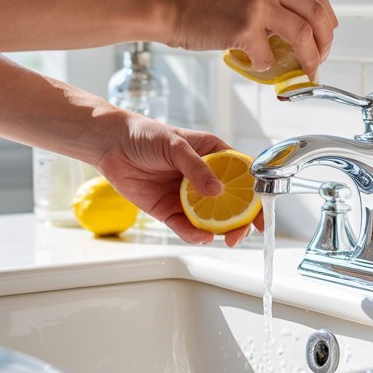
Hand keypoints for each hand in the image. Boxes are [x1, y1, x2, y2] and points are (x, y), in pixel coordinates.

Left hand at [93, 111, 262, 246]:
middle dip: (240, 221)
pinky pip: (185, 226)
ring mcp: (187, 196)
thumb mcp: (175, 145)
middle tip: (240, 233)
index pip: (242, 175)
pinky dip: (194, 234)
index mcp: (213, 155)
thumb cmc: (144, 134)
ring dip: (220, 231)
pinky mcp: (168, 210)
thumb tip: (216, 191)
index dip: (256, 194)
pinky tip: (201, 236)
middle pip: (231, 203)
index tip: (263, 212)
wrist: (110, 145)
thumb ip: (196, 168)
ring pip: (211, 219)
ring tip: (222, 238)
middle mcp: (203, 178)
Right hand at [158, 0, 338, 81]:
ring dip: (310, 60)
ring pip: (304, 36)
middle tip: (320, 60)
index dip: (327, 19)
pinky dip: (266, 66)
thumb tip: (290, 25)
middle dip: (325, 44)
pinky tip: (255, 64)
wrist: (164, 3)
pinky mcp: (245, 28)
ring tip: (305, 72)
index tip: (325, 35)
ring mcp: (258, 4)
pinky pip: (268, 56)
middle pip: (317, 15)